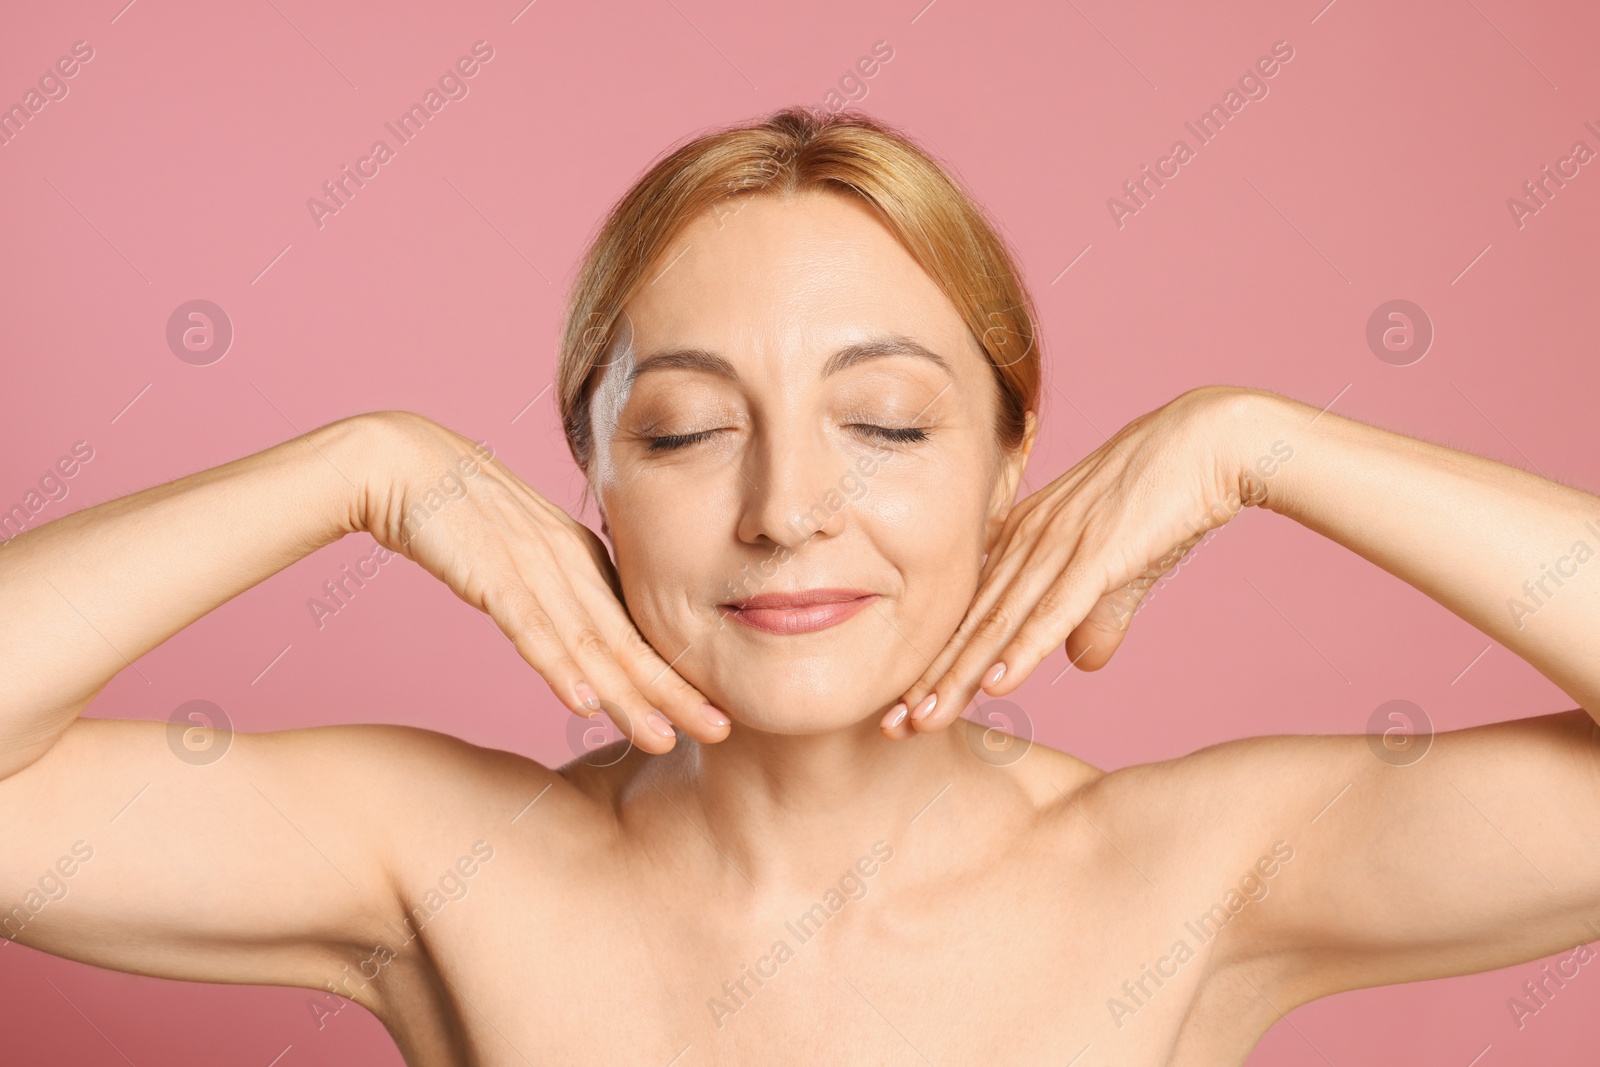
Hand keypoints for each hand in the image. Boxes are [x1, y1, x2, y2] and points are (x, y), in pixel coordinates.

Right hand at [354, 411, 727, 752]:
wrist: (402, 461)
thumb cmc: (457, 509)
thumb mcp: (519, 551)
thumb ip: (552, 589)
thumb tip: (579, 638)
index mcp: (581, 557)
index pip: (635, 627)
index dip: (674, 673)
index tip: (712, 710)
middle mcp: (569, 562)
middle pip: (628, 639)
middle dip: (675, 691)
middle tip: (721, 730)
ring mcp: (532, 566)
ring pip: (589, 643)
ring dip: (627, 695)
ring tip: (663, 737)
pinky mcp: (490, 572)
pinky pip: (530, 627)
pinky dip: (558, 667)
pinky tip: (583, 702)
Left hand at [882, 386, 1283, 737]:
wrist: (1209, 441)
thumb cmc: (1167, 499)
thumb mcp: (1123, 568)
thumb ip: (1097, 616)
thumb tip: (1082, 664)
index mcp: (1023, 537)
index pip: (970, 611)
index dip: (936, 662)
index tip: (904, 708)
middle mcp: (1027, 540)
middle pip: (970, 622)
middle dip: (928, 679)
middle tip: (891, 726)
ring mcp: (1058, 546)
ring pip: (998, 624)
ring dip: (959, 677)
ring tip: (923, 718)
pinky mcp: (1096, 554)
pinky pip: (1051, 611)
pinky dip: (1020, 650)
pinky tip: (993, 684)